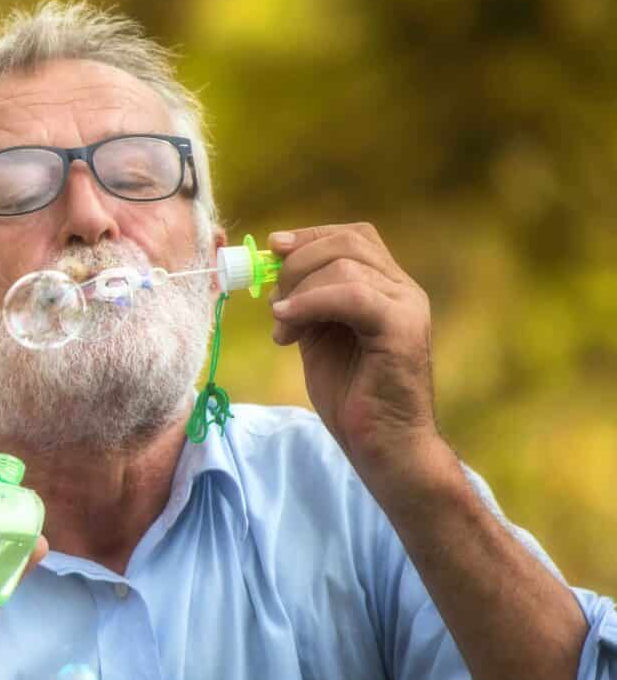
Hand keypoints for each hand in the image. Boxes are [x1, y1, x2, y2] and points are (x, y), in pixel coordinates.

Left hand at [268, 224, 441, 484]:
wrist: (383, 444)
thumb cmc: (351, 395)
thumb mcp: (318, 338)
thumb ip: (305, 304)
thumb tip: (272, 275)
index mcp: (387, 287)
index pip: (352, 236)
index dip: (309, 236)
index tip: (273, 247)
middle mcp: (404, 290)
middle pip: (347, 242)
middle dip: (297, 262)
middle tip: (274, 301)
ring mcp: (407, 307)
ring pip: (345, 266)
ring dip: (298, 291)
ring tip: (283, 328)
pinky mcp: (403, 329)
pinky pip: (352, 295)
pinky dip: (310, 303)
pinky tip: (287, 324)